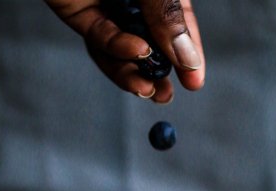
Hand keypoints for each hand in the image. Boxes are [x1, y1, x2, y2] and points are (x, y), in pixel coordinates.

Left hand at [44, 0, 204, 102]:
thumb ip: (166, 15)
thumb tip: (187, 58)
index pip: (178, 26)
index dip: (188, 55)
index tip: (195, 83)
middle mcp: (133, 1)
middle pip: (149, 45)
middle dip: (157, 74)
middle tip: (166, 96)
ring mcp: (107, 8)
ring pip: (122, 51)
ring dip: (135, 73)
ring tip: (148, 90)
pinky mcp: (80, 14)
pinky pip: (101, 38)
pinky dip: (117, 48)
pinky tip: (135, 52)